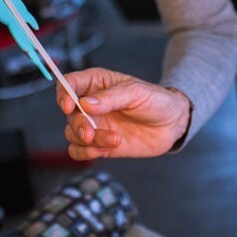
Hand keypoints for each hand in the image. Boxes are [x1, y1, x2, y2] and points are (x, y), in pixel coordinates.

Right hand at [56, 68, 191, 160]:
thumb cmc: (155, 100)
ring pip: (72, 133)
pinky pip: (79, 151)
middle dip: (78, 124)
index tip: (68, 106)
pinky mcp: (99, 143)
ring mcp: (94, 125)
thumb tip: (85, 104)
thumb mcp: (136, 92)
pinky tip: (104, 150)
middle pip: (69, 113)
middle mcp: (90, 104)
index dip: (63, 94)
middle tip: (91, 132)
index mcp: (96, 83)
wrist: (172, 124)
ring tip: (112, 139)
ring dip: (87, 140)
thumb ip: (111, 97)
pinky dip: (86, 153)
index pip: (69, 84)